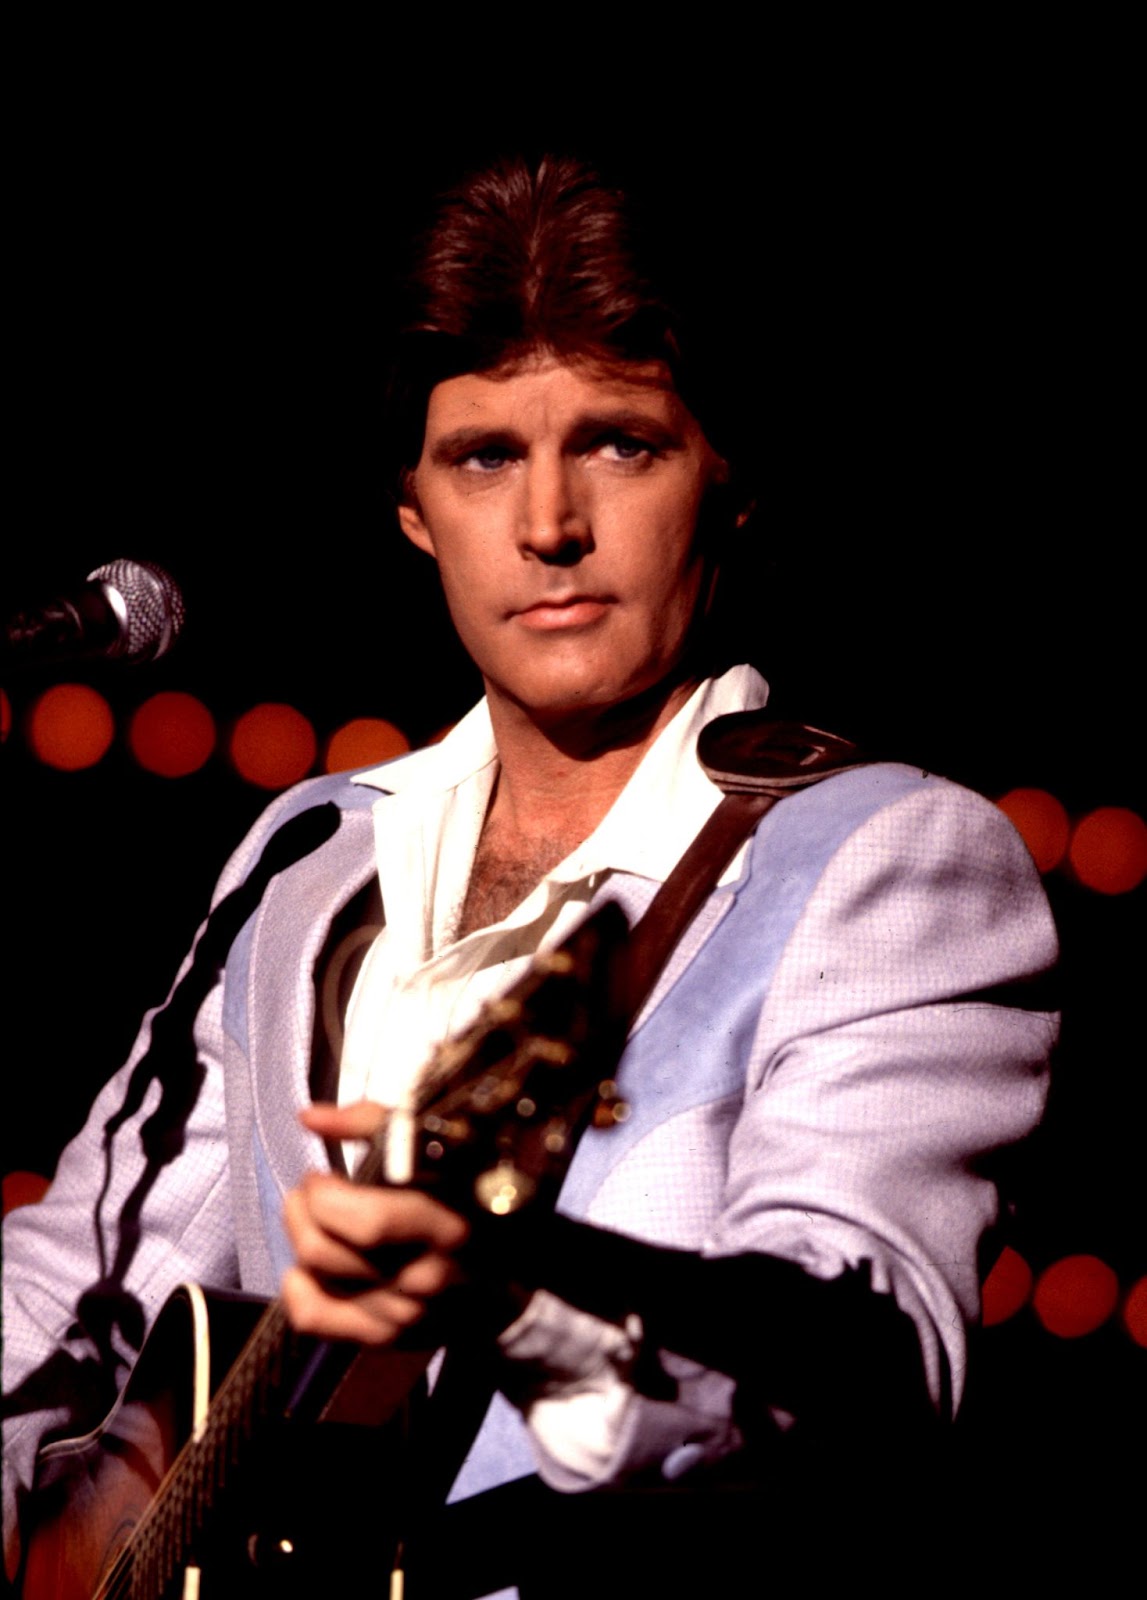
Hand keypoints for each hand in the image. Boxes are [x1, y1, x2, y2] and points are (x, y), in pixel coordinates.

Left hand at [280, 1100, 470, 1344]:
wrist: (501, 1284)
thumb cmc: (465, 1202)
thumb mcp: (439, 1150)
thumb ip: (374, 1125)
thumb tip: (309, 1117)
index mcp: (447, 1225)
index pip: (367, 1223)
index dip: (325, 1194)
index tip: (324, 1174)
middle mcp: (425, 1277)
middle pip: (324, 1251)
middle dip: (302, 1210)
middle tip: (313, 1192)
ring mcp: (404, 1313)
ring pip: (315, 1277)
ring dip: (301, 1238)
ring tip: (314, 1219)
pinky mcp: (386, 1338)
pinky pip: (313, 1317)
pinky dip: (297, 1288)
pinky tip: (308, 1267)